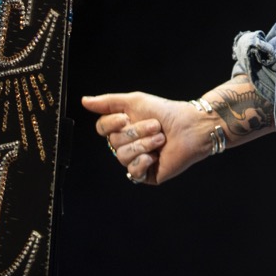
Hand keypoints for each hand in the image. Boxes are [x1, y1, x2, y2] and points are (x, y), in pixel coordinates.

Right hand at [83, 75, 274, 185]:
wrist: (191, 126)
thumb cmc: (165, 112)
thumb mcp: (135, 101)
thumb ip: (109, 102)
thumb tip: (84, 101)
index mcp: (122, 128)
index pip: (101, 129)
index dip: (111, 124)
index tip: (126, 117)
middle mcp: (126, 145)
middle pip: (114, 142)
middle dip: (136, 132)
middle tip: (156, 126)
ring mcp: (136, 160)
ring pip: (123, 156)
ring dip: (144, 144)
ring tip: (161, 139)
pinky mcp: (147, 175)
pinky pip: (133, 172)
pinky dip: (143, 162)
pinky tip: (155, 156)